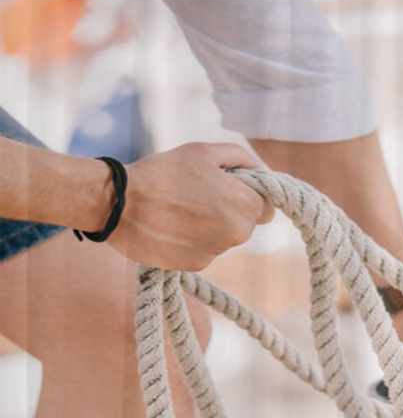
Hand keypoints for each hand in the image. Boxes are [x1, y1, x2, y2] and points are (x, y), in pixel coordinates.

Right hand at [106, 143, 272, 269]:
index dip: (251, 195)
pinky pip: (205, 249)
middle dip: (231, 210)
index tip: (232, 187)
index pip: (267, 208)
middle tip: (200, 193)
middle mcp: (237, 234)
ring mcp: (216, 252)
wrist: (120, 204)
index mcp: (245, 205)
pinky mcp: (196, 265)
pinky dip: (193, 240)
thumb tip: (260, 170)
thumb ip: (240, 158)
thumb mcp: (204, 152)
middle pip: (246, 223)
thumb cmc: (164, 173)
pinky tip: (172, 225)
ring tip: (180, 207)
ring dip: (211, 225)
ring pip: (224, 237)